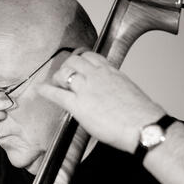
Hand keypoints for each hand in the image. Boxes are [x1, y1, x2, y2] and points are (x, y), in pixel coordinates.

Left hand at [38, 50, 165, 152]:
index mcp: (111, 72)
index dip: (80, 60)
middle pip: (74, 61)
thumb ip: (115, 88)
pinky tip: (40, 90)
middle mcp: (97, 76)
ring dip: (58, 78)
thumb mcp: (129, 92)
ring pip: (64, 72)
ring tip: (57, 85)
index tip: (76, 64)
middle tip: (64, 76)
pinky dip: (46, 90)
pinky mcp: (78, 104)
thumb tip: (111, 94)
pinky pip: (56, 93)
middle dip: (67, 67)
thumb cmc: (141, 115)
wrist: (143, 126)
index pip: (91, 56)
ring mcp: (86, 89)